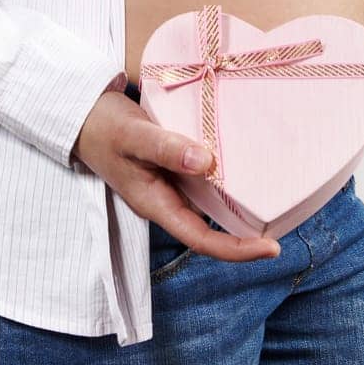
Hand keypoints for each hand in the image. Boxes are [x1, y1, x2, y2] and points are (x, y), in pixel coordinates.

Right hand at [72, 92, 282, 262]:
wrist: (81, 115)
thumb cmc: (105, 127)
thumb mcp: (134, 135)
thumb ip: (166, 149)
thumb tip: (206, 162)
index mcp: (155, 203)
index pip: (201, 239)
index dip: (237, 249)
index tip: (272, 249)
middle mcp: (164, 201)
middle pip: (208, 231)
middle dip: (244, 237)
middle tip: (282, 228)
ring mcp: (166, 187)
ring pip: (205, 209)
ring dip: (235, 213)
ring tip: (271, 205)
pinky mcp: (168, 169)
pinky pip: (200, 185)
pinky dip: (223, 184)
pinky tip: (241, 171)